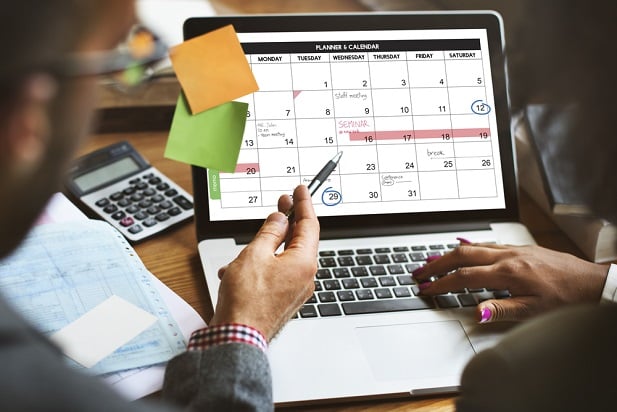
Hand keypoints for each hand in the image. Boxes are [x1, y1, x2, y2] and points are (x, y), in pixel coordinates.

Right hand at [210, 185, 318, 340]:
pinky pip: (276, 274)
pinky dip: (260, 266)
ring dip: (265, 248)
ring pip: (283, 258)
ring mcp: (295, 290)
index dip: (304, 204)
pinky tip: (238, 270)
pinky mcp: (284, 299)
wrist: (238, 337)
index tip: (300, 190)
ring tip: (245, 248)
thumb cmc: (246, 301)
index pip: (309, 225)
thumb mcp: (255, 254)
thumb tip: (280, 220)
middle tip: (283, 202)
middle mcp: (305, 277)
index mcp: (304, 263)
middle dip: (287, 221)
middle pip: (299, 240)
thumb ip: (269, 232)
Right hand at [413, 243, 608, 322]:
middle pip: (462, 254)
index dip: (441, 283)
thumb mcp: (534, 311)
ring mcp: (514, 249)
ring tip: (432, 261)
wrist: (592, 283)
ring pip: (473, 246)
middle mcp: (508, 256)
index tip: (426, 288)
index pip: (464, 277)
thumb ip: (501, 310)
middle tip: (419, 271)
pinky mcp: (520, 248)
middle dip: (436, 263)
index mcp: (508, 273)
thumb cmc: (566, 298)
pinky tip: (463, 247)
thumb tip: (475, 311)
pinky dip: (469, 246)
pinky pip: (487, 243)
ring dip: (449, 253)